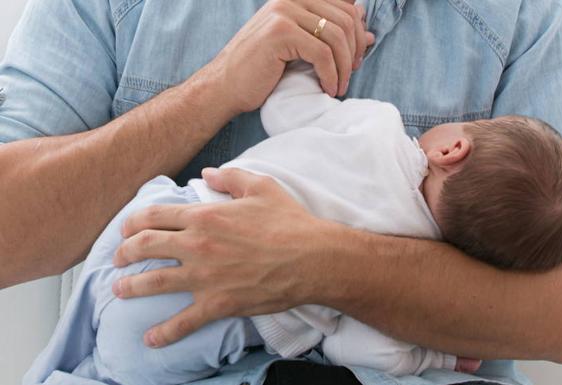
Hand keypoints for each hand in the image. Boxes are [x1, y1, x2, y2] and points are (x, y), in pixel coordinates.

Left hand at [112, 168, 332, 347]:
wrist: (312, 258)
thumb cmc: (289, 221)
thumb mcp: (261, 186)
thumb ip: (230, 176)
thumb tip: (206, 173)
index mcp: (205, 215)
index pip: (154, 216)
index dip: (132, 222)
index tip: (125, 229)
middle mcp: (197, 245)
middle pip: (145, 247)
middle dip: (124, 253)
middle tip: (118, 259)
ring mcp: (204, 277)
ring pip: (153, 283)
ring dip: (130, 287)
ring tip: (120, 290)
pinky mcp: (217, 304)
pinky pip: (183, 322)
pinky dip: (163, 333)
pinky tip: (150, 339)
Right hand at [194, 0, 374, 114]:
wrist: (226, 86)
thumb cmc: (261, 71)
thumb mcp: (300, 48)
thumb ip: (329, 36)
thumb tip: (369, 32)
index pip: (345, 7)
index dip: (357, 35)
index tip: (355, 60)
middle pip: (345, 19)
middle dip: (354, 51)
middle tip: (349, 75)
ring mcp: (283, 13)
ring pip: (336, 37)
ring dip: (344, 67)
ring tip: (339, 86)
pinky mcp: (280, 33)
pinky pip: (322, 54)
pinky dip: (331, 75)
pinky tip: (328, 89)